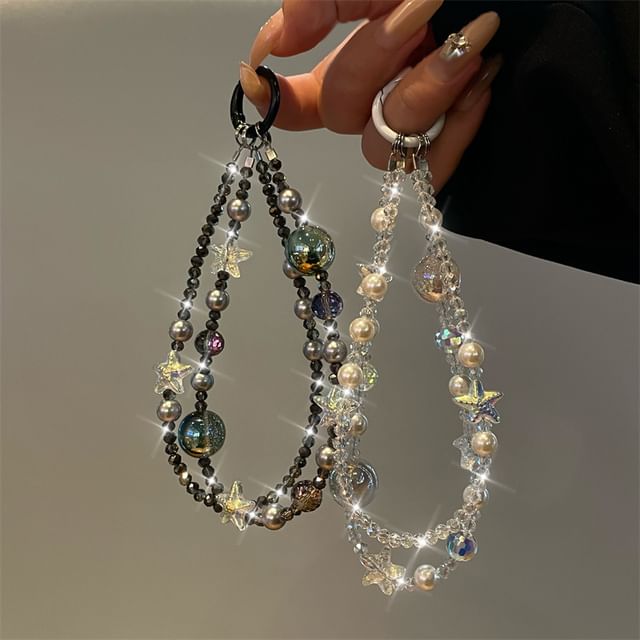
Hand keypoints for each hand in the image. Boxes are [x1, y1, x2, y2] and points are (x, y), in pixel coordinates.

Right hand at [239, 1, 500, 191]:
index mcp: (360, 62)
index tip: (258, 74)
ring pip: (383, 148)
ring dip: (423, 94)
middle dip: (373, 57)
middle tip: (424, 8)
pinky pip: (433, 171)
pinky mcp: (455, 150)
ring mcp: (417, 127)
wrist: (546, 0)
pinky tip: (483, 83)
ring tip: (474, 40)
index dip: (270, 95)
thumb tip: (275, 38)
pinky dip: (456, 128)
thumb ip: (327, 1)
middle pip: (339, 110)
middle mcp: (381, 98)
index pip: (297, 99)